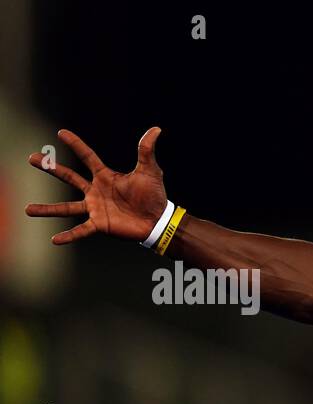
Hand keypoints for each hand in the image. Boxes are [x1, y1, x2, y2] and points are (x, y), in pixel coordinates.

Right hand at [26, 127, 167, 243]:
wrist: (158, 220)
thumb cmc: (154, 195)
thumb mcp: (149, 171)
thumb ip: (147, 150)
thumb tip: (156, 129)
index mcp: (105, 176)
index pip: (87, 156)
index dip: (76, 144)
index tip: (61, 133)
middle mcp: (96, 191)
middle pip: (68, 177)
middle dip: (50, 168)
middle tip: (32, 158)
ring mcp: (95, 208)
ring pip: (66, 207)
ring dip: (48, 209)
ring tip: (28, 209)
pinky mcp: (100, 224)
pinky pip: (81, 230)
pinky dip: (69, 235)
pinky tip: (55, 239)